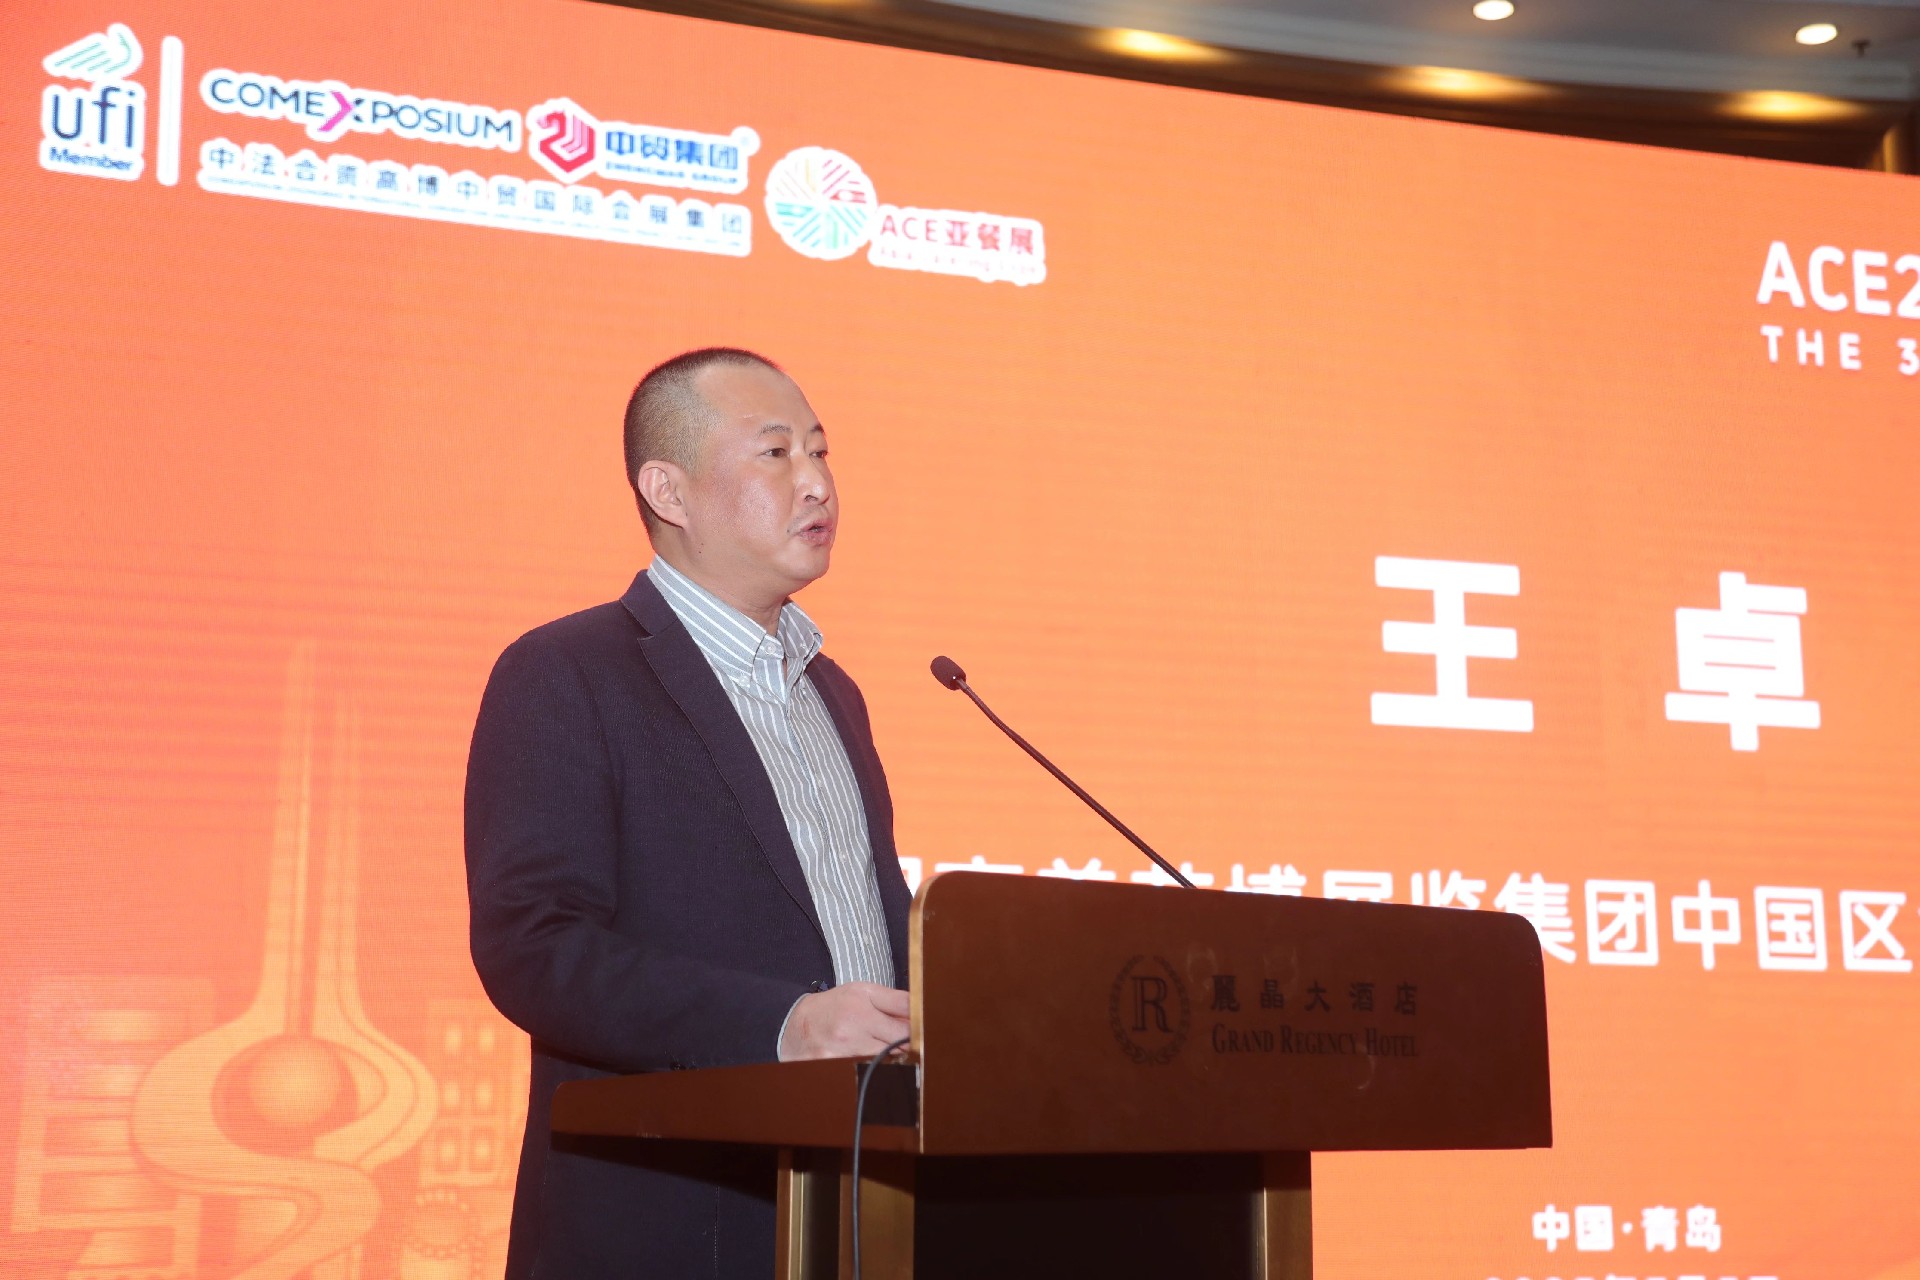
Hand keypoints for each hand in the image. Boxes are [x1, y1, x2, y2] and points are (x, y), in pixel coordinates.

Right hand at [777, 982, 910, 1060]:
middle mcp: (850, 1035)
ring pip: (882, 1066)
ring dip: (889, 1061)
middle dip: (905, 1048)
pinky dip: (872, 1071)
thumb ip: (896, 1001)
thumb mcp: (864, 992)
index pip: (904, 1030)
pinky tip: (869, 1063)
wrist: (795, 1025)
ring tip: (881, 1051)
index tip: (920, 1033)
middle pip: (896, 1051)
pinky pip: (864, 1075)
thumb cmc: (834, 1007)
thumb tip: (922, 1010)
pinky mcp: (833, 1072)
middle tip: (903, 1044)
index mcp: (861, 1011)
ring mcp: (840, 1057)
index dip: (916, 1033)